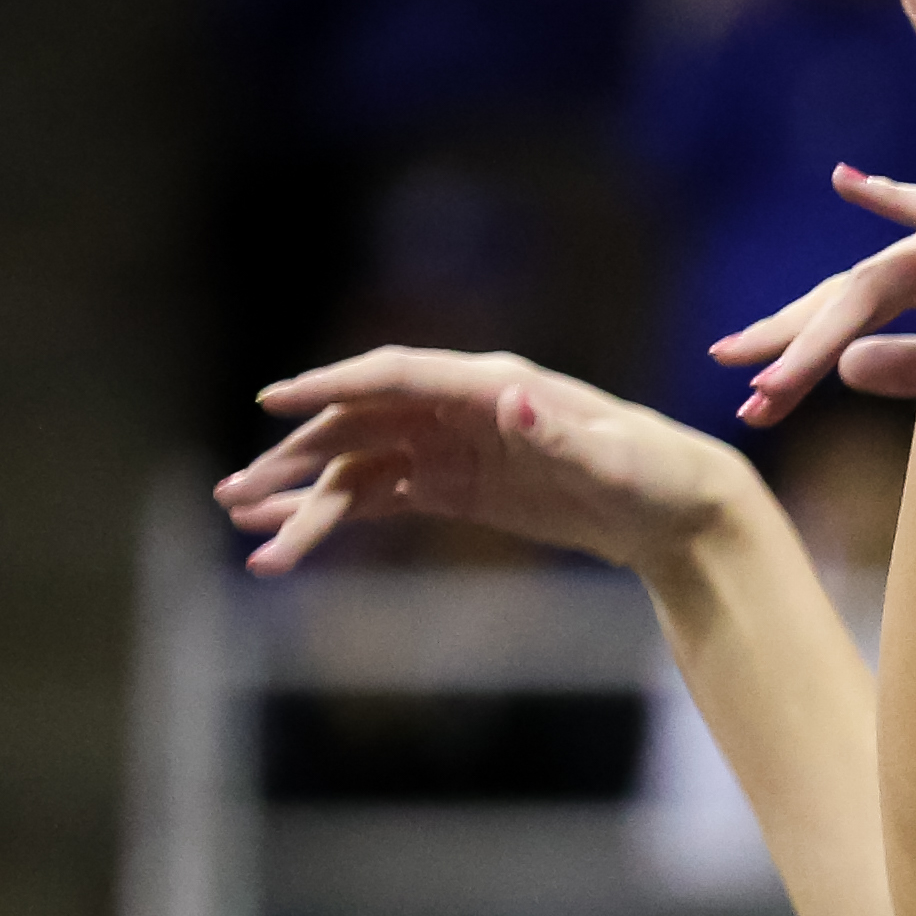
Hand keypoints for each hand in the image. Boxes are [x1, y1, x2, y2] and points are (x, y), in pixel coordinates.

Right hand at [220, 348, 757, 579]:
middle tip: (234, 494)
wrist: (680, 513)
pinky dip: (333, 515)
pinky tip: (288, 540)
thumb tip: (513, 399)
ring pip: (358, 466)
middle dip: (294, 458)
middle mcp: (461, 409)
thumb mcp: (615, 460)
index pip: (396, 375)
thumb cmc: (657, 475)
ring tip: (247, 527)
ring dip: (301, 495)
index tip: (273, 403)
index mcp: (493, 385)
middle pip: (359, 425)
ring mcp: (451, 447)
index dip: (332, 385)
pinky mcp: (454, 487)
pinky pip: (379, 497)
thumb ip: (558, 432)